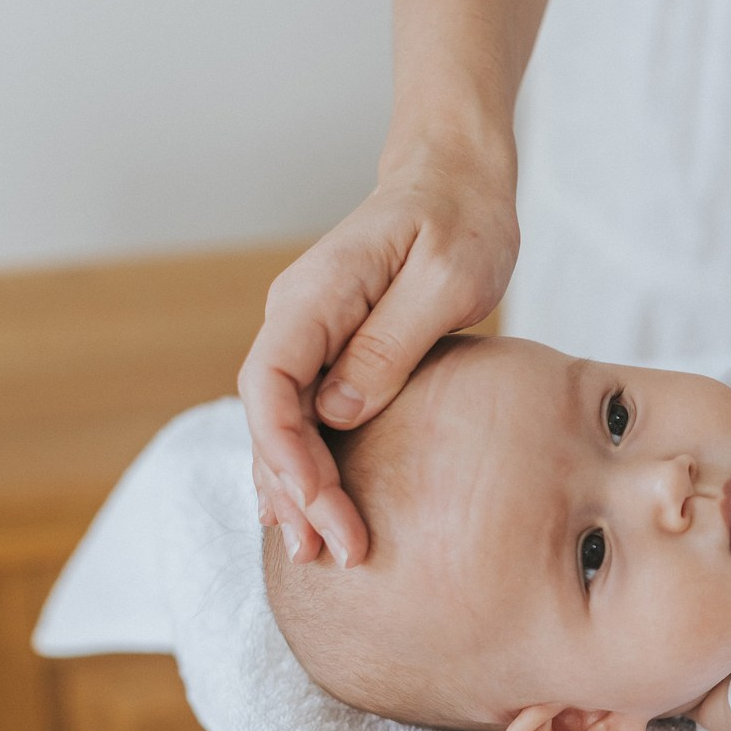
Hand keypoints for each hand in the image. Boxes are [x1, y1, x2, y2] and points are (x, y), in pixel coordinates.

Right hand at [237, 134, 516, 565]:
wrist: (456, 178)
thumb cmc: (462, 217)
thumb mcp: (445, 276)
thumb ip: (391, 344)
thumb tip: (339, 413)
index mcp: (315, 297)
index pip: (268, 386)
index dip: (286, 454)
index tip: (323, 504)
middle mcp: (297, 318)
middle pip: (269, 418)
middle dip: (296, 491)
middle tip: (335, 552)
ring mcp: (310, 337)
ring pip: (282, 425)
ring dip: (297, 489)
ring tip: (322, 552)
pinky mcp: (333, 353)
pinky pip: (306, 417)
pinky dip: (309, 467)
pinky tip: (314, 513)